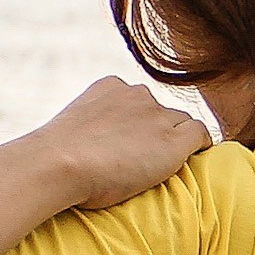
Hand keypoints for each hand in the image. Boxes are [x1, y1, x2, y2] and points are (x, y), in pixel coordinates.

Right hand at [16, 77, 210, 208]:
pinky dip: (200, 146)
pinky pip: (201, 135)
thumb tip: (87, 152)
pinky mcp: (172, 141)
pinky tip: (193, 161)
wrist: (57, 163)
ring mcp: (156, 116)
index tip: (127, 147)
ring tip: (159, 167)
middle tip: (141, 162)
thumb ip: (88, 131)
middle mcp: (137, 95)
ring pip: (181, 123)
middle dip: (156, 132)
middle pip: (162, 112)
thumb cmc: (53, 160)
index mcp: (111, 87)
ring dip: (174, 140)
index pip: (139, 102)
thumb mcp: (70, 132)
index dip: (138, 126)